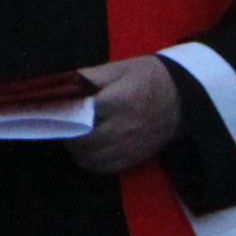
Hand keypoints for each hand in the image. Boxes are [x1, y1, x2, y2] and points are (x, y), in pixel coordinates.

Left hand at [68, 55, 184, 173]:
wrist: (184, 97)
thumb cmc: (149, 77)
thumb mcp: (120, 68)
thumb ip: (89, 77)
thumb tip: (61, 86)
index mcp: (119, 101)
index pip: (81, 114)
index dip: (63, 114)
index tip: (51, 111)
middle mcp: (124, 127)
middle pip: (84, 140)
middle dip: (68, 133)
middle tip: (61, 123)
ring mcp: (130, 146)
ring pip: (91, 158)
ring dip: (76, 150)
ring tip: (73, 136)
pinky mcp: (134, 158)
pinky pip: (104, 168)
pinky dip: (90, 161)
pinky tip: (87, 149)